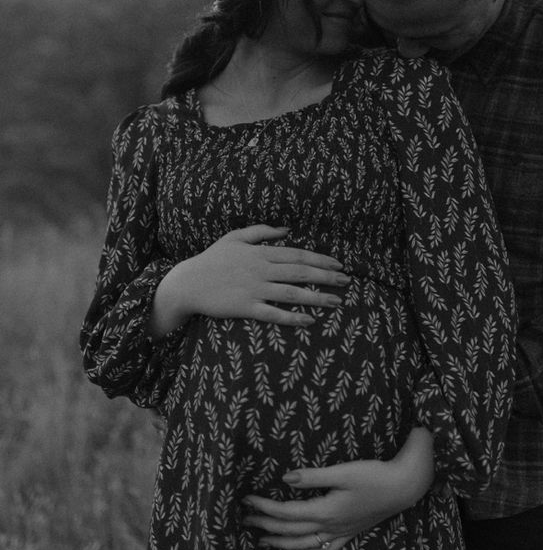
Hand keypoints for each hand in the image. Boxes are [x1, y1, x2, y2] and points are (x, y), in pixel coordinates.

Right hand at [150, 225, 349, 336]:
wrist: (186, 283)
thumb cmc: (211, 259)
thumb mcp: (234, 237)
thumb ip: (261, 231)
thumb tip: (287, 229)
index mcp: (260, 252)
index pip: (297, 254)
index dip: (320, 259)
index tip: (339, 264)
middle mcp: (260, 270)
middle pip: (300, 272)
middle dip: (327, 277)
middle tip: (348, 282)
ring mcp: (254, 289)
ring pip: (292, 293)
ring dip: (317, 297)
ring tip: (337, 302)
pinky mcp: (245, 308)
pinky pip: (273, 314)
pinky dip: (293, 317)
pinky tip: (310, 320)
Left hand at [243, 428, 434, 549]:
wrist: (404, 487)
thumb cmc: (374, 475)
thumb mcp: (343, 471)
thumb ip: (313, 476)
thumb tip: (286, 478)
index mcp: (325, 510)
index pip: (286, 512)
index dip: (264, 507)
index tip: (247, 500)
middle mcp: (330, 526)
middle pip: (290, 530)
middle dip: (265, 524)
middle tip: (245, 518)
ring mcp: (340, 532)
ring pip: (303, 544)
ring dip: (280, 542)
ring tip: (261, 539)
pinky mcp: (350, 532)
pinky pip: (322, 549)